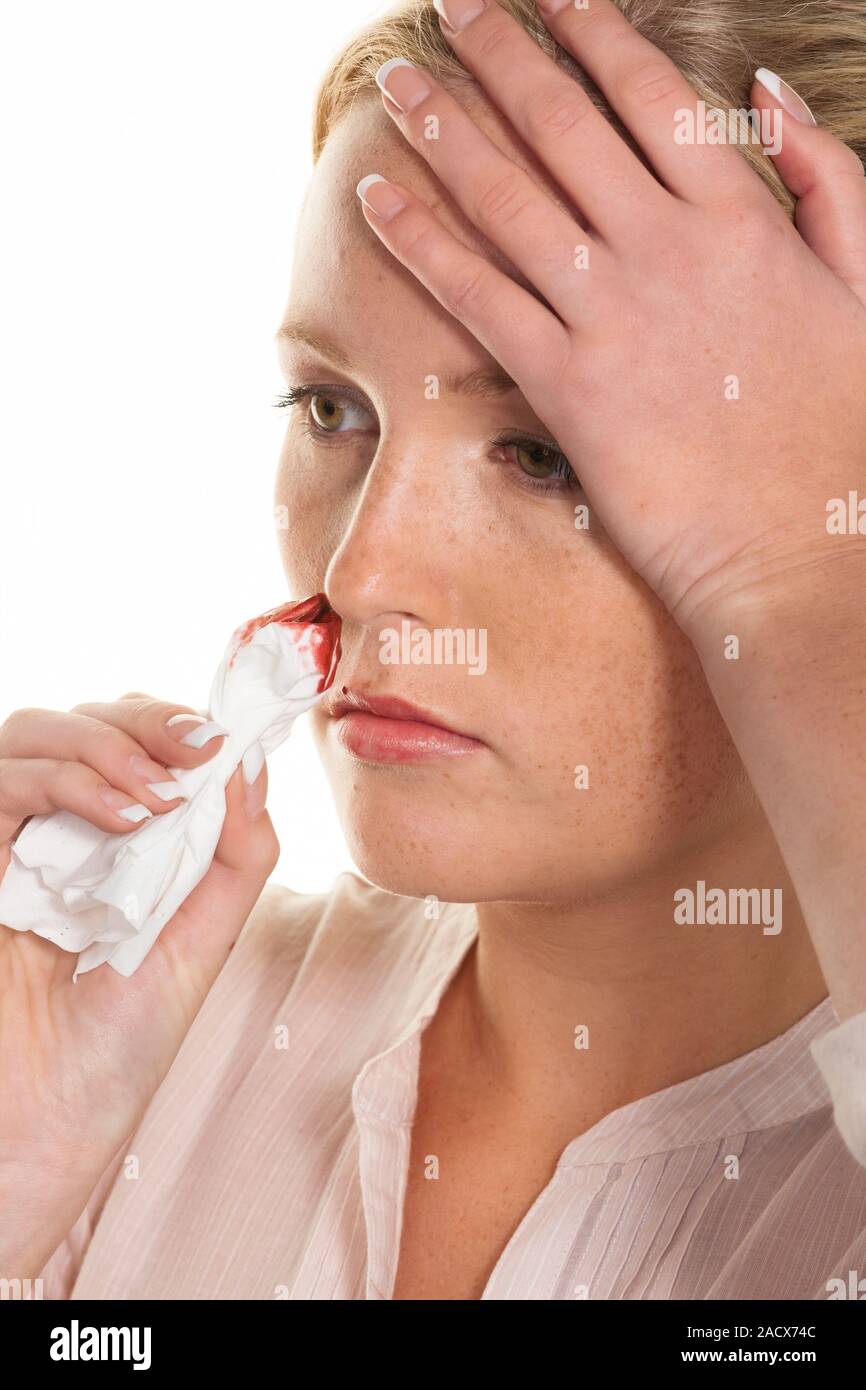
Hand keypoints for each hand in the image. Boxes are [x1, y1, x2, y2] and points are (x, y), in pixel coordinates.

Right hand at [0, 695, 277, 1273]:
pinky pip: (2, 786)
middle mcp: (55, 831)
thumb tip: (252, 765)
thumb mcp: (204, 938)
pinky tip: (123, 817)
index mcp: (111, 840)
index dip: (170, 722)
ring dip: (106, 747)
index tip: (220, 738)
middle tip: (194, 750)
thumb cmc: (121, 1043)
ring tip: (157, 798)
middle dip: (144, 721)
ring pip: (34, 734)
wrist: (54, 1124)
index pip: (129, 738)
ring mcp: (10, 843)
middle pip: (82, 720)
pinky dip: (66, 782)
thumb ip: (235, 854)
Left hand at [357, 0, 865, 635]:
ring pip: (508, 198)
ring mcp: (611, 318)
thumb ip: (825, 181)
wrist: (802, 553)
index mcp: (744, 220)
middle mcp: (667, 251)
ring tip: (401, 80)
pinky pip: (477, 296)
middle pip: (563, 127)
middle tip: (453, 7)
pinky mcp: (566, 389)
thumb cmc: (844, 435)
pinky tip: (378, 196)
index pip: (652, 98)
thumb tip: (764, 90)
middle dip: (501, 54)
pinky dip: (421, 240)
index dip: (593, 35)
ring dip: (445, 128)